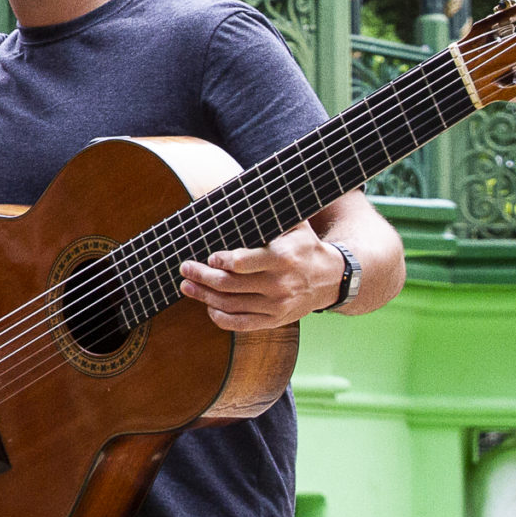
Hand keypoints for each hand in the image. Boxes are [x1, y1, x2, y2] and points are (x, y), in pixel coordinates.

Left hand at [178, 222, 343, 331]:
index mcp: (282, 258)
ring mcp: (276, 305)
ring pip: (231, 304)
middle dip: (202, 276)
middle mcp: (279, 284)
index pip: (244, 263)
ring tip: (187, 285)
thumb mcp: (295, 224)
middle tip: (185, 268)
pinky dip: (220, 317)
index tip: (209, 257)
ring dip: (204, 295)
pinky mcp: (274, 321)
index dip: (222, 261)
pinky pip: (241, 324)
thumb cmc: (305, 246)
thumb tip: (242, 192)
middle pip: (230, 284)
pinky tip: (208, 307)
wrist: (331, 279)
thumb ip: (270, 212)